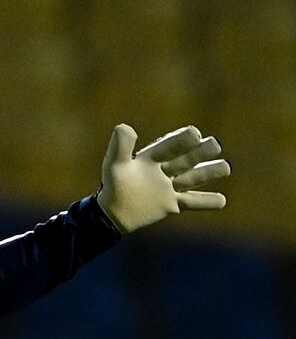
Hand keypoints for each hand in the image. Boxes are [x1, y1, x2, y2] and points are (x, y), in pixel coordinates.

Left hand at [97, 124, 229, 232]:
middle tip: (215, 145)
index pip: (170, 146)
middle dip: (200, 153)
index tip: (195, 134)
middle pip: (186, 160)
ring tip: (225, 168)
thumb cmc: (114, 185)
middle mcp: (165, 170)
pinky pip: (192, 202)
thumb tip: (123, 127)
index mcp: (152, 157)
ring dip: (209, 173)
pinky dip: (207, 202)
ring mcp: (171, 187)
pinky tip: (222, 201)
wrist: (113, 212)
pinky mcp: (173, 204)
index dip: (182, 140)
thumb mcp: (114, 165)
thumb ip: (120, 147)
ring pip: (193, 178)